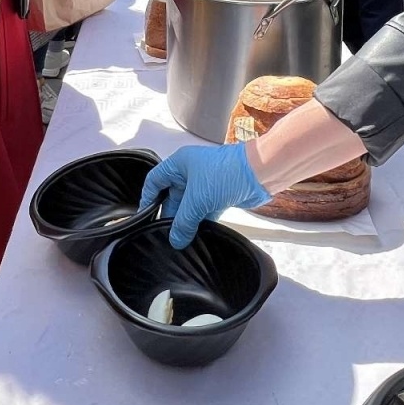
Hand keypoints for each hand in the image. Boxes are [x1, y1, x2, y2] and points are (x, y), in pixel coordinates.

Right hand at [138, 143, 270, 247]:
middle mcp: (190, 172)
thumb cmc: (225, 174)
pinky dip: (200, 223)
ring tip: (179, 240)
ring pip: (188, 206)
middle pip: (172, 196)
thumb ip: (183, 222)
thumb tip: (175, 240)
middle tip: (165, 236)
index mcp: (179, 163)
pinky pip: (203, 211)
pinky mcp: (218, 195)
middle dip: (169, 215)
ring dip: (185, 221)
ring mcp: (205, 184)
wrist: (259, 172)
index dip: (147, 199)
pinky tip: (196, 237)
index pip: (155, 181)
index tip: (144, 218)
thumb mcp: (197, 199)